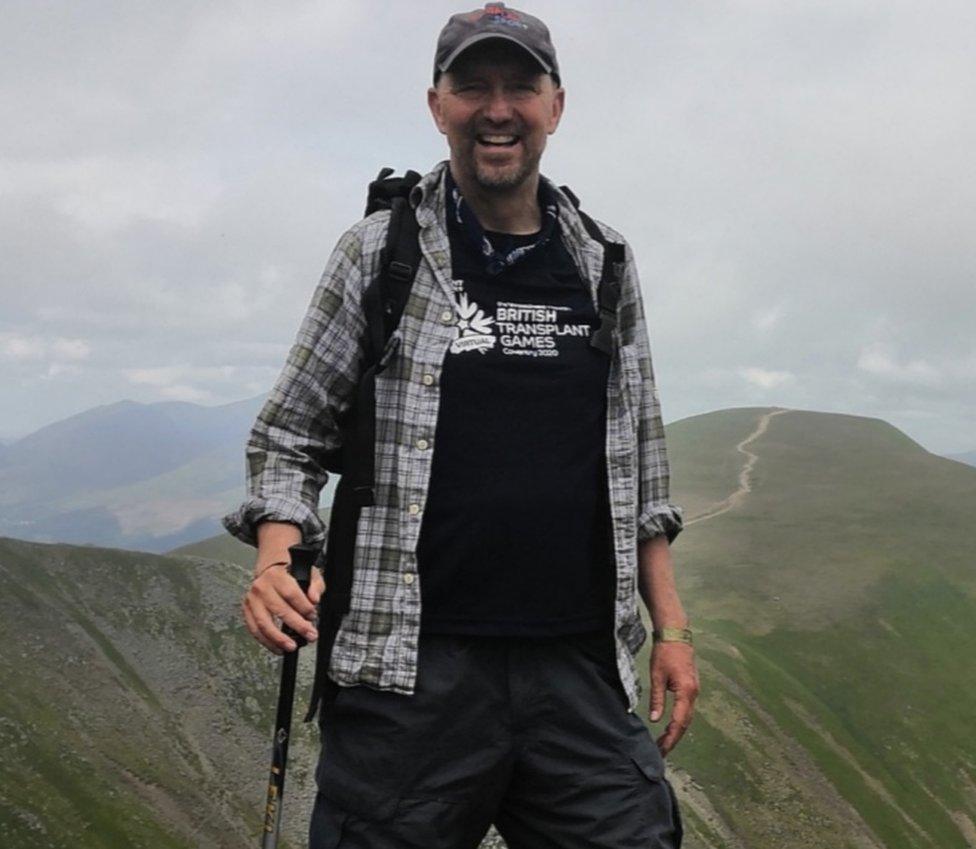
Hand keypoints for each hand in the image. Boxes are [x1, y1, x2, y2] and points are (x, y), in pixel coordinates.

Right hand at [242, 561, 324, 654]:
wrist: (269, 571)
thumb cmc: (290, 575)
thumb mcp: (309, 574)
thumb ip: (315, 586)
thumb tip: (314, 600)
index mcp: (277, 576)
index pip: (291, 593)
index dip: (304, 607)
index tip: (313, 616)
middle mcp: (262, 587)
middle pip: (279, 610)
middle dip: (297, 626)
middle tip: (310, 635)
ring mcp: (252, 600)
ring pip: (263, 623)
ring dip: (278, 639)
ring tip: (292, 647)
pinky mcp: (247, 610)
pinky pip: (254, 630)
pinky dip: (266, 642)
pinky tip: (278, 648)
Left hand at [648, 640, 698, 756]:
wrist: (676, 634)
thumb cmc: (665, 653)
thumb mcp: (657, 676)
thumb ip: (657, 698)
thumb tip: (655, 720)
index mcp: (686, 691)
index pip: (679, 721)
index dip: (671, 737)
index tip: (662, 749)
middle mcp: (694, 694)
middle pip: (685, 723)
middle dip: (674, 738)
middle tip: (662, 751)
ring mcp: (694, 691)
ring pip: (687, 717)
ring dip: (677, 731)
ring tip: (664, 742)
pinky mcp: (691, 687)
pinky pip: (687, 709)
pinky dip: (680, 720)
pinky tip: (671, 726)